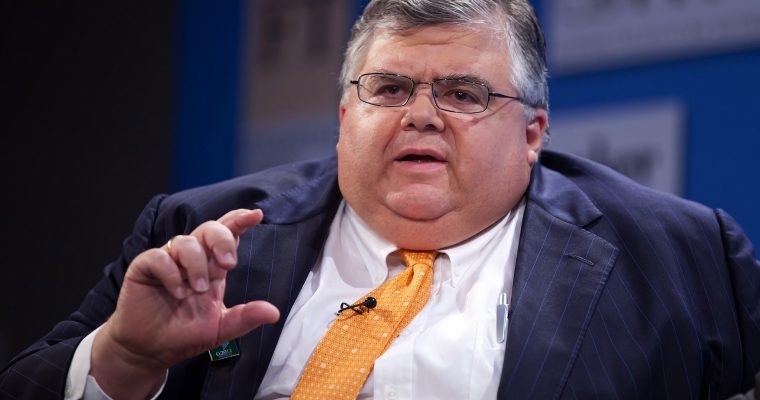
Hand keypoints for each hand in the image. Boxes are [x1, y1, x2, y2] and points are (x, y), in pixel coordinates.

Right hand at [91, 209, 279, 398]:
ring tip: (197, 290)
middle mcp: (192, 259)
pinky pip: (159, 256)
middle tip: (228, 264)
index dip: (239, 221)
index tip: (256, 215)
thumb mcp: (220, 328)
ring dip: (196, 265)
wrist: (150, 350)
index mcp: (213, 268)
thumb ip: (245, 318)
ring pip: (185, 242)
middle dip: (222, 240)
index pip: (228, 235)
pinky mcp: (145, 267)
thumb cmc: (184, 334)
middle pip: (209, 229)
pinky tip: (176, 292)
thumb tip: (274, 313)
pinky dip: (171, 273)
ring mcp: (168, 261)